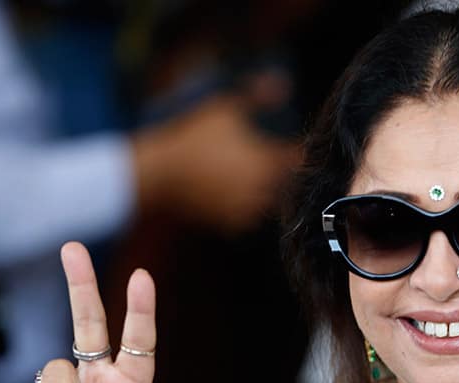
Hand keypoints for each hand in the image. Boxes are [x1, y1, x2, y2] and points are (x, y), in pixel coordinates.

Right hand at [133, 84, 300, 232]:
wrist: (160, 173)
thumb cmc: (193, 137)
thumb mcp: (225, 109)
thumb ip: (257, 97)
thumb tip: (284, 82)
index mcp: (265, 163)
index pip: (297, 158)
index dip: (298, 151)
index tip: (294, 145)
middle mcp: (260, 190)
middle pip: (287, 184)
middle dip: (285, 174)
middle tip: (276, 163)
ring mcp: (246, 209)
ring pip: (271, 204)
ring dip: (270, 193)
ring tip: (257, 179)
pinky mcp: (230, 224)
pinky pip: (250, 220)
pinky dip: (249, 210)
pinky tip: (240, 197)